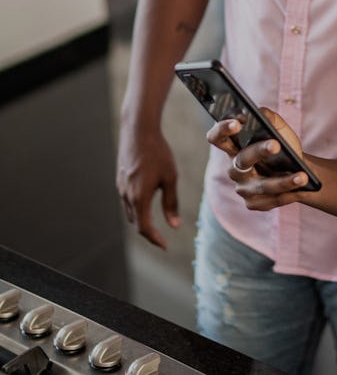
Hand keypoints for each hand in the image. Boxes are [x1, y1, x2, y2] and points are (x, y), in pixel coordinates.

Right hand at [117, 127, 179, 249]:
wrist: (138, 131)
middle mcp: (126, 195)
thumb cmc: (158, 152)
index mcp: (139, 197)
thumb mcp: (170, 177)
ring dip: (141, 219)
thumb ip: (171, 203)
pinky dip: (136, 207)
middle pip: (136, 222)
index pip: (144, 228)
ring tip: (154, 222)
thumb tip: (175, 225)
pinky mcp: (120, 179)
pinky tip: (146, 201)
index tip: (164, 246)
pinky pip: (126, 199)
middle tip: (161, 237)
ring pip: (130, 211)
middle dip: (148, 232)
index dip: (154, 239)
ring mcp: (121, 187)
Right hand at [206, 109, 310, 210]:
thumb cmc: (284, 145)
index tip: (237, 123)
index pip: (217, 137)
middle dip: (258, 152)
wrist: (298, 170)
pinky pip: (271, 199)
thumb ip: (269, 118)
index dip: (222, 129)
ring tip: (302, 176)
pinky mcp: (253, 203)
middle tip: (276, 144)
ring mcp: (242, 187)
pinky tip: (301, 187)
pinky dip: (288, 193)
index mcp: (234, 146)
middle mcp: (234, 167)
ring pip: (262, 184)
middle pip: (241, 160)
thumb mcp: (280, 129)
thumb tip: (261, 112)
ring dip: (283, 181)